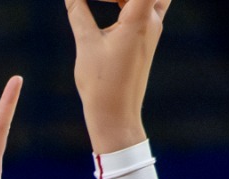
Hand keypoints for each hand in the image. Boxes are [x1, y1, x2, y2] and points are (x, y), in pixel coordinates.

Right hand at [67, 0, 168, 152]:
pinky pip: (141, 7)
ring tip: (92, 2)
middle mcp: (152, 22)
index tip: (95, 0)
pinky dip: (124, 2)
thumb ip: (77, 11)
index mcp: (139, 20)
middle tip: (90, 2)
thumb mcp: (86, 43)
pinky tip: (101, 4)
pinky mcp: (145, 38)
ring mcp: (151, 30)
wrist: (116, 116)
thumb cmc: (101, 84)